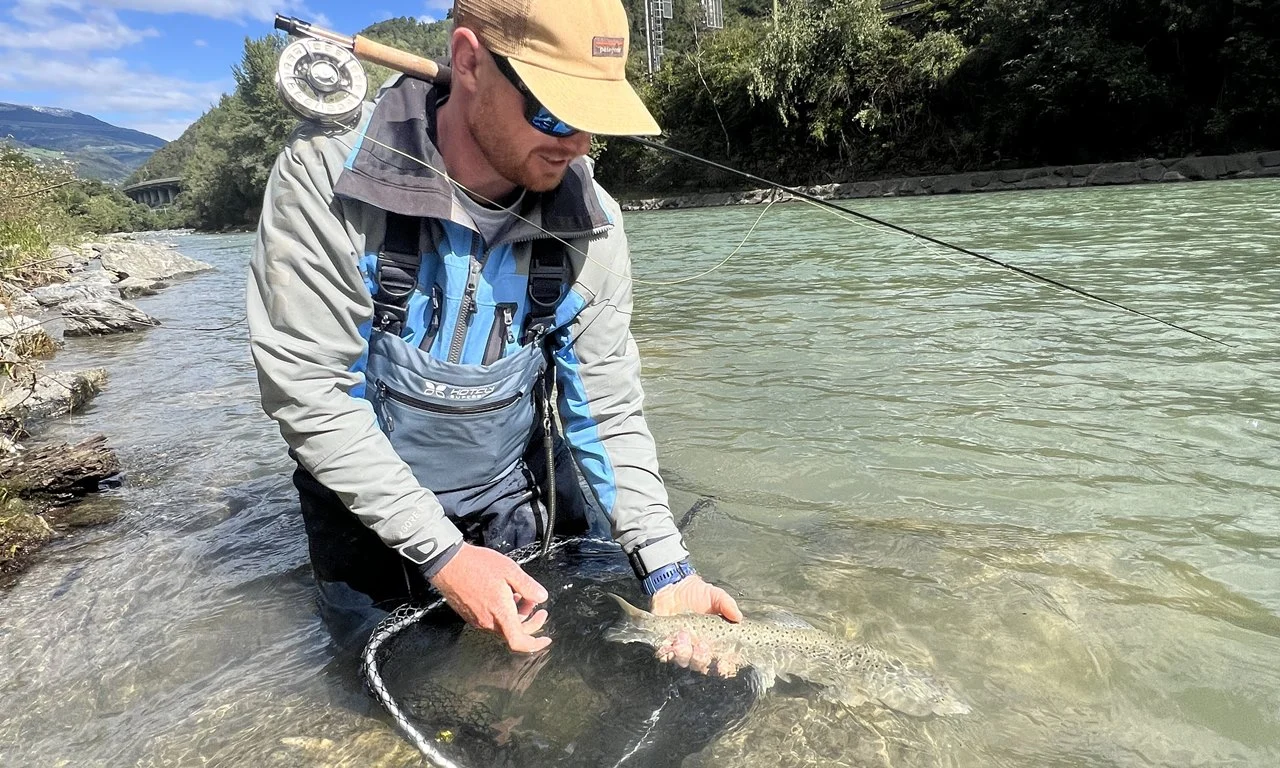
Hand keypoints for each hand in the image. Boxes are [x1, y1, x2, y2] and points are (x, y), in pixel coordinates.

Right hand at [429, 543, 550, 652]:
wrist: (448, 562)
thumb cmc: (476, 565)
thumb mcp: (509, 570)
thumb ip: (528, 586)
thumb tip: (542, 597)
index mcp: (500, 613)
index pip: (519, 641)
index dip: (535, 644)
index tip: (545, 638)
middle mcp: (488, 621)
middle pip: (514, 633)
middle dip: (530, 622)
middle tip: (538, 607)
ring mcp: (477, 619)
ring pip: (503, 625)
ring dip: (516, 614)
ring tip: (520, 595)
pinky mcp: (469, 615)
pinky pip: (491, 620)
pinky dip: (502, 612)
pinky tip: (504, 594)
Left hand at [649, 574, 742, 675]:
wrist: (675, 586)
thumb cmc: (699, 594)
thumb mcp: (716, 596)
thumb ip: (727, 605)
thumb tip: (738, 617)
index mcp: (715, 642)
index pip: (723, 662)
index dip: (725, 667)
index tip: (723, 664)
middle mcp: (699, 649)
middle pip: (701, 665)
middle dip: (701, 658)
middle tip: (701, 644)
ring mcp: (682, 648)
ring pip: (683, 662)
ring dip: (684, 653)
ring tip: (683, 636)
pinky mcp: (666, 644)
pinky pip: (665, 655)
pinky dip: (667, 652)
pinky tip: (670, 641)